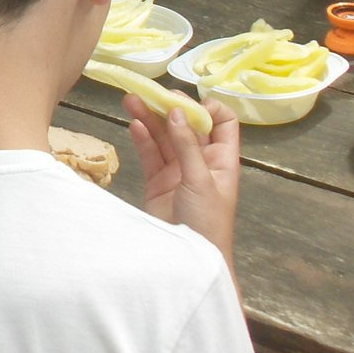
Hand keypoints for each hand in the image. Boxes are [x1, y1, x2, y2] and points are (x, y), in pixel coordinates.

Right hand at [125, 93, 240, 268]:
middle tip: (149, 93)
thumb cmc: (207, 221)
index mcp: (222, 159)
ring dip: (149, 118)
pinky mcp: (157, 181)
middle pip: (186, 125)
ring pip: (163, 137)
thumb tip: (177, 110)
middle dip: (169, 108)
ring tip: (130, 101)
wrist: (189, 259)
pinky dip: (142, 139)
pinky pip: (150, 154)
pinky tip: (134, 126)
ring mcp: (178, 170)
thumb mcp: (201, 181)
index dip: (208, 108)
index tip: (186, 102)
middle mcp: (201, 160)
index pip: (223, 122)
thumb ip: (187, 145)